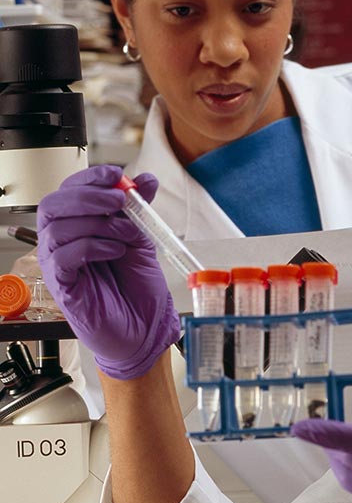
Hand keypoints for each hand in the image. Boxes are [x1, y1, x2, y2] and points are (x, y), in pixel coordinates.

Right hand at [37, 165, 181, 379]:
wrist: (145, 328)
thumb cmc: (137, 287)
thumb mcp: (142, 240)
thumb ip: (139, 210)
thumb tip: (146, 179)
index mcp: (78, 226)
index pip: (70, 190)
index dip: (90, 178)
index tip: (116, 175)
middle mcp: (62, 241)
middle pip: (54, 204)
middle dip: (88, 196)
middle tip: (119, 202)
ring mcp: (57, 264)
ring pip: (58, 228)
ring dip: (98, 224)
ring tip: (128, 234)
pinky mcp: (61, 286)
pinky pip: (63, 257)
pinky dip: (92, 247)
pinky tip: (115, 251)